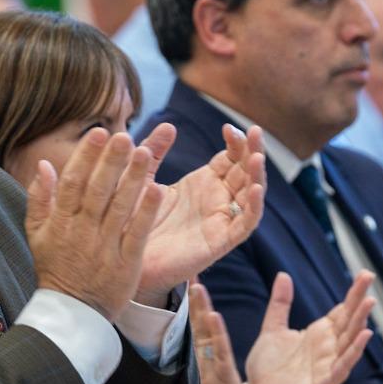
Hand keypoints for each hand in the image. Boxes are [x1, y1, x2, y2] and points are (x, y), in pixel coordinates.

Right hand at [28, 129, 163, 320]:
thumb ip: (39, 199)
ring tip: (143, 151)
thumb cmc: (55, 269)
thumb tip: (43, 165)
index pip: (73, 183)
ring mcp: (105, 247)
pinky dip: (146, 212)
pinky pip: (136, 234)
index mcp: (61, 222)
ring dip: (132, 179)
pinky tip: (158, 190)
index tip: (98, 133)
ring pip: (119, 207)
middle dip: (110, 161)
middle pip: (97, 190)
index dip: (85, 157)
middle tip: (123, 135)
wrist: (71, 313)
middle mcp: (82, 231)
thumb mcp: (37, 235)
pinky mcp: (126, 264)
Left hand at [135, 123, 265, 300]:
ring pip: (251, 195)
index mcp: (203, 183)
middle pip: (246, 171)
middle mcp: (217, 199)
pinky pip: (245, 224)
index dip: (236, 142)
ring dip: (258, 176)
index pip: (231, 157)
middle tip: (256, 131)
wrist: (125, 258)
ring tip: (257, 157)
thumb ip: (153, 152)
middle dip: (253, 151)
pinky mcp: (220, 242)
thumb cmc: (135, 219)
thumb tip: (168, 125)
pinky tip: (256, 190)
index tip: (228, 128)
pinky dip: (254, 207)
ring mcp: (221, 220)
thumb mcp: (143, 179)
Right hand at [191, 281, 247, 383]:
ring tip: (199, 285)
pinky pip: (220, 353)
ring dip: (201, 309)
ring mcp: (209, 368)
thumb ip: (203, 357)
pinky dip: (217, 334)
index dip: (190, 299)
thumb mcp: (208, 378)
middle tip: (186, 269)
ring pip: (204, 334)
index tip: (187, 274)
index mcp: (200, 356)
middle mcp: (201, 359)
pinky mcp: (222, 378)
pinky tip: (214, 316)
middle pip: (194, 322)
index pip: (194, 322)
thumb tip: (198, 336)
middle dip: (191, 297)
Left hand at [243, 271, 376, 383]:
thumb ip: (280, 304)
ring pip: (349, 341)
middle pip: (349, 320)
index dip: (353, 293)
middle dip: (360, 300)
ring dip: (360, 322)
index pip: (342, 310)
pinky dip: (354, 352)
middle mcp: (328, 348)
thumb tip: (284, 275)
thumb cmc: (268, 367)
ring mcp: (328, 365)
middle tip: (370, 277)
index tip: (364, 274)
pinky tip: (365, 336)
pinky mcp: (324, 383)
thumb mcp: (273, 329)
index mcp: (319, 334)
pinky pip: (342, 366)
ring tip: (370, 302)